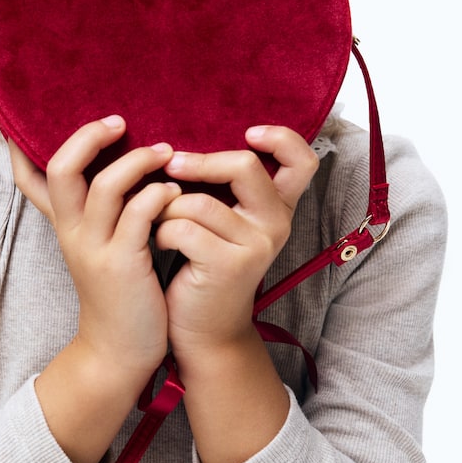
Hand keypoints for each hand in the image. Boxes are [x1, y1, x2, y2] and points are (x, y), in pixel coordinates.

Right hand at [10, 117, 180, 384]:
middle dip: (89, 137)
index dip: (21, 145)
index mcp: (66, 225)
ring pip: (105, 186)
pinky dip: (159, 195)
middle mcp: (73, 233)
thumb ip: (102, 214)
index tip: (30, 117)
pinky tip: (175, 191)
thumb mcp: (99, 249)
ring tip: (166, 152)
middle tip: (120, 122)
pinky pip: (139, 215)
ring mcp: (95, 249)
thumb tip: (117, 176)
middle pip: (62, 169)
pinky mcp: (123, 265)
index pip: (29, 177)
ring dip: (139, 161)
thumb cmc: (120, 293)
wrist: (120, 350)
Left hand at [154, 126, 318, 365]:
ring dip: (167, 207)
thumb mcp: (224, 222)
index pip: (303, 161)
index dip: (280, 137)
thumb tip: (185, 140)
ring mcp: (255, 246)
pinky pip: (182, 227)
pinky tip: (159, 244)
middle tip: (170, 167)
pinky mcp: (227, 265)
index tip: (248, 133)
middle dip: (199, 163)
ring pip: (199, 201)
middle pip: (244, 165)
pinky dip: (161, 232)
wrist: (205, 330)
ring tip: (158, 221)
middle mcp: (276, 225)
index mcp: (278, 208)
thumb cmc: (204, 266)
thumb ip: (223, 187)